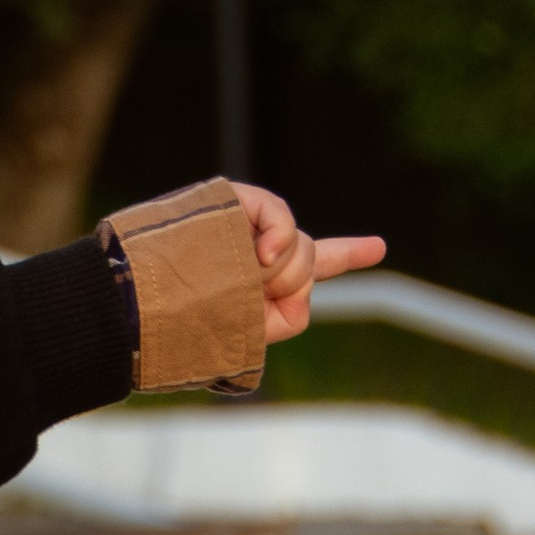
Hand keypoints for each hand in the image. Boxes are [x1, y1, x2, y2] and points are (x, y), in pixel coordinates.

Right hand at [215, 180, 385, 340]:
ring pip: (300, 247)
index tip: (379, 248)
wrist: (155, 303)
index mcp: (267, 277)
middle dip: (288, 284)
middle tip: (248, 295)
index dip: (347, 254)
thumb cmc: (200, 324)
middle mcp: (261, 245)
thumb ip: (296, 312)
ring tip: (228, 281)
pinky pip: (281, 215)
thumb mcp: (261, 335)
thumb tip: (284, 258)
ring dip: (273, 273)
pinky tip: (260, 255)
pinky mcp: (235, 199)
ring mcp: (247, 221)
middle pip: (309, 261)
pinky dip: (279, 238)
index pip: (314, 264)